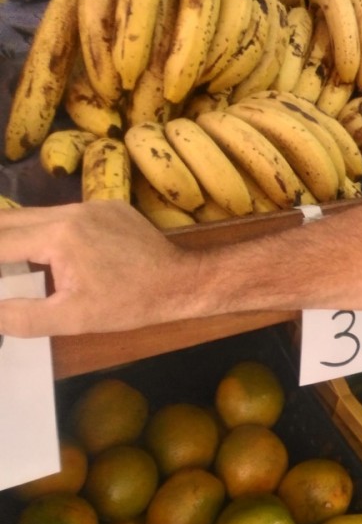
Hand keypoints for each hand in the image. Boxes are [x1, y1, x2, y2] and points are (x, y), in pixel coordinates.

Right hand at [0, 201, 196, 336]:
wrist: (182, 281)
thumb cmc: (130, 302)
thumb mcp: (72, 318)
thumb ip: (21, 316)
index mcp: (58, 236)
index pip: (0, 242)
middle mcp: (71, 211)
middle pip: (8, 221)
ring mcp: (91, 205)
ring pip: (33, 215)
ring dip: (12, 235)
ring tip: (8, 262)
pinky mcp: (107, 207)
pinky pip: (60, 214)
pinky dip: (40, 230)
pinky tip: (38, 251)